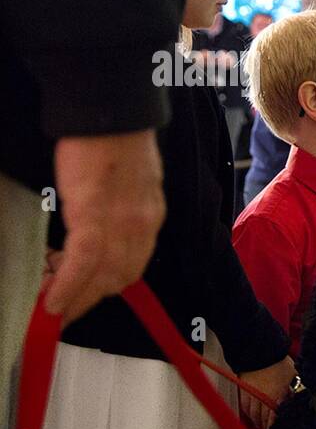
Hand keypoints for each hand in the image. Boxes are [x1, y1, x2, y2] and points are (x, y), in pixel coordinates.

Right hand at [46, 131, 165, 322]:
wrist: (110, 116)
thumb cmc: (114, 142)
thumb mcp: (131, 183)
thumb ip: (121, 209)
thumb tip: (100, 225)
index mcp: (149, 218)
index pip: (132, 265)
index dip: (107, 286)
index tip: (86, 297)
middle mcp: (142, 228)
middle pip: (118, 278)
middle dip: (89, 299)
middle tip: (62, 311)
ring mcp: (121, 226)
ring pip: (100, 277)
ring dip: (75, 299)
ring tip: (52, 312)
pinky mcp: (95, 219)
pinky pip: (82, 264)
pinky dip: (67, 286)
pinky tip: (52, 301)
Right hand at [237, 355, 295, 428]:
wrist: (262, 351)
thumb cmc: (279, 363)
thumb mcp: (294, 378)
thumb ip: (295, 392)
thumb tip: (299, 402)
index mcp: (274, 397)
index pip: (273, 419)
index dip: (274, 427)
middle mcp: (261, 399)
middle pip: (261, 419)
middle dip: (266, 426)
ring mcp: (250, 395)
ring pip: (252, 415)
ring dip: (257, 421)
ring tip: (262, 425)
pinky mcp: (243, 391)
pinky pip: (245, 407)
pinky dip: (249, 413)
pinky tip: (253, 416)